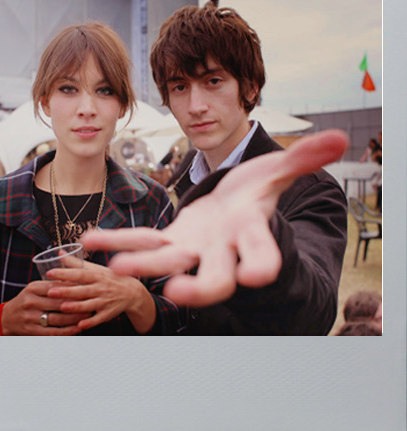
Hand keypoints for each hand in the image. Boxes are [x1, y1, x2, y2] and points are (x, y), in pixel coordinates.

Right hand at [0, 280, 89, 335]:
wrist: (7, 318)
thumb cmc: (28, 300)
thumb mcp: (35, 288)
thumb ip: (53, 285)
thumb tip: (77, 280)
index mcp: (33, 288)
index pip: (56, 287)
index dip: (72, 289)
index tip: (86, 289)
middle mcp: (31, 302)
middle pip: (58, 303)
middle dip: (77, 304)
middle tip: (91, 303)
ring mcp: (30, 317)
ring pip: (57, 318)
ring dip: (75, 318)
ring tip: (88, 315)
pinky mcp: (32, 331)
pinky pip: (53, 332)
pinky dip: (67, 331)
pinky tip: (77, 329)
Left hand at [46, 259, 155, 332]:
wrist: (132, 292)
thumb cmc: (110, 278)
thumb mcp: (95, 268)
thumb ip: (76, 263)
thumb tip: (59, 253)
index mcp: (96, 275)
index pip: (78, 274)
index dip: (64, 273)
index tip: (50, 273)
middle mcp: (100, 288)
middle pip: (82, 289)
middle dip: (66, 291)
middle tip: (51, 291)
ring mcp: (104, 301)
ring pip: (89, 304)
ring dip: (76, 306)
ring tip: (63, 307)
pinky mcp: (108, 313)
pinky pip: (99, 318)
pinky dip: (90, 322)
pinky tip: (80, 325)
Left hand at [82, 130, 348, 306]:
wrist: (228, 209)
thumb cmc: (253, 194)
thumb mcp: (276, 172)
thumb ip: (302, 158)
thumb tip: (340, 138)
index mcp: (252, 236)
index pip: (263, 254)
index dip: (262, 264)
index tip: (258, 275)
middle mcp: (221, 252)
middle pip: (214, 278)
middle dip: (199, 287)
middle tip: (178, 292)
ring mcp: (190, 250)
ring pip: (168, 263)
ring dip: (144, 265)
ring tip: (119, 266)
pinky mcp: (167, 240)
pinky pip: (141, 240)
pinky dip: (117, 242)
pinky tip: (90, 241)